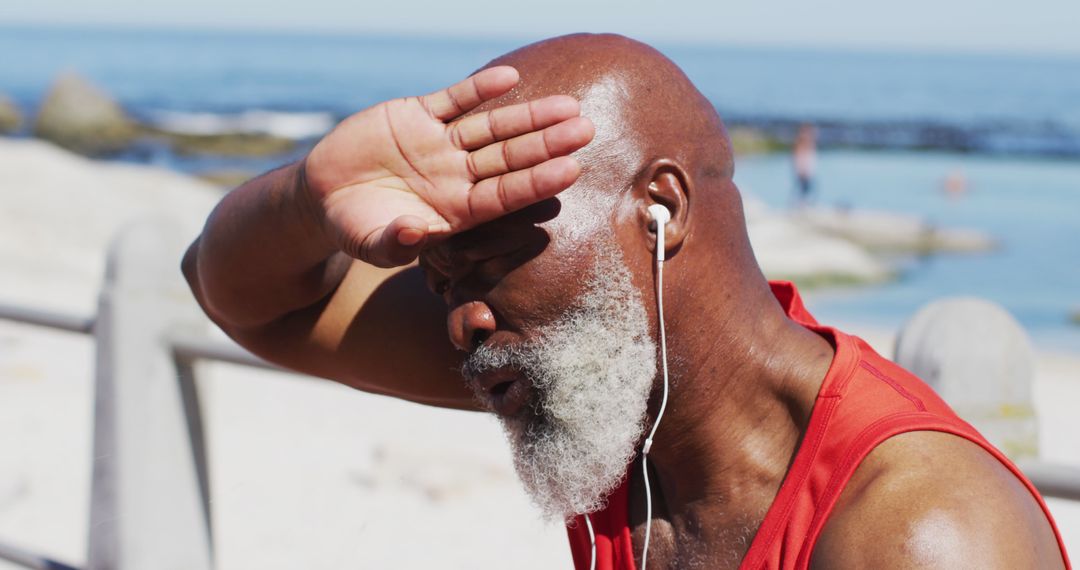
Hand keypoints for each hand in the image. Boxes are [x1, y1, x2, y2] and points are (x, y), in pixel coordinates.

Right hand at [302, 66, 594, 266]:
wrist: (324, 195)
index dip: (537, 182)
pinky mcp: (417, 116)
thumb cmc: (356, 228)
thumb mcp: (371, 243)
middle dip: (548, 144)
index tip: (570, 170)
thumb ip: (395, 243)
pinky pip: (454, 99)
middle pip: (511, 157)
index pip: (505, 194)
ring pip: (492, 127)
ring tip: (567, 106)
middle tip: (586, 131)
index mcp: (456, 210)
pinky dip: (479, 88)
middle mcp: (457, 175)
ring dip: (528, 116)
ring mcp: (440, 143)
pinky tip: (509, 77)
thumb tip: (416, 235)